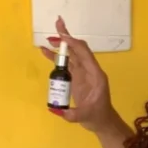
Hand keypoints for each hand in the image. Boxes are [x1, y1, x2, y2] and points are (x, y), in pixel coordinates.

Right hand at [40, 16, 113, 130]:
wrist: (101, 121)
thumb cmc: (97, 116)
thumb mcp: (85, 116)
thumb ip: (72, 113)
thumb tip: (57, 109)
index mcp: (95, 75)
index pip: (84, 54)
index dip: (73, 44)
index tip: (61, 37)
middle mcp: (89, 70)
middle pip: (77, 49)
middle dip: (66, 38)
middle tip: (56, 25)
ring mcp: (82, 73)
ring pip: (71, 55)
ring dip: (60, 46)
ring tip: (47, 39)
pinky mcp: (76, 78)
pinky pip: (66, 64)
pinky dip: (56, 58)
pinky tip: (45, 53)